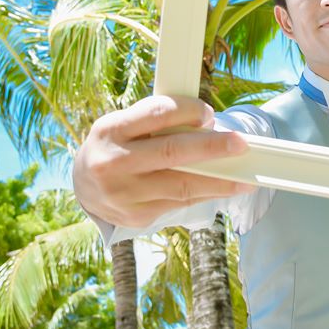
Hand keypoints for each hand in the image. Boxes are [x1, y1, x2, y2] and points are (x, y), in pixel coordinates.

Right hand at [72, 95, 250, 228]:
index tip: (209, 113)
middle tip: (240, 144)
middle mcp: (114, 163)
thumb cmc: (115, 146)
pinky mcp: (137, 217)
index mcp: (111, 130)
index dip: (188, 111)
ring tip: (245, 177)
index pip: (158, 114)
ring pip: (182, 186)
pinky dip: (204, 194)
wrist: (84, 186)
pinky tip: (221, 188)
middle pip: (173, 152)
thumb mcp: (125, 124)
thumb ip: (159, 121)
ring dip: (219, 181)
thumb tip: (207, 125)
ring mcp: (124, 194)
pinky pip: (179, 203)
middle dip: (212, 148)